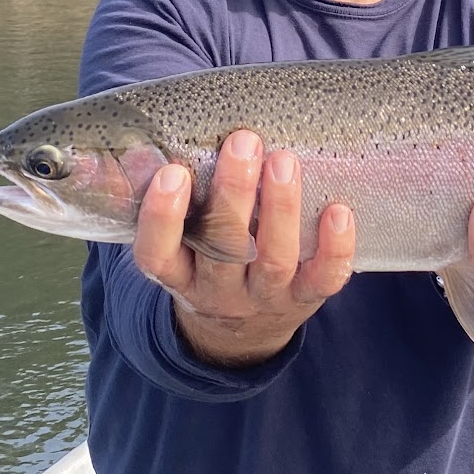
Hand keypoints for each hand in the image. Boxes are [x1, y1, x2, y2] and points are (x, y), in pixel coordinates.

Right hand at [133, 129, 355, 367]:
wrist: (241, 332)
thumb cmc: (204, 261)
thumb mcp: (176, 245)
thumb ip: (165, 203)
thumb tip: (135, 150)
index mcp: (178, 275)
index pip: (158, 255)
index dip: (162, 218)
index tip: (174, 172)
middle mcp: (218, 291)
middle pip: (223, 248)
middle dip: (234, 193)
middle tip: (243, 141)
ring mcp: (264, 298)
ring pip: (273, 261)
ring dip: (281, 208)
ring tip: (284, 160)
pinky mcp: (305, 299)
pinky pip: (323, 279)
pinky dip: (334, 248)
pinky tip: (338, 211)